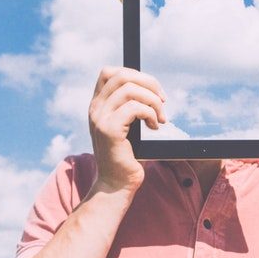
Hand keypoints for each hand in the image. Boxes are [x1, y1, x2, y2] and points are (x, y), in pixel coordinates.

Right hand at [87, 67, 167, 194]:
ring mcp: (100, 118)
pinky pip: (135, 108)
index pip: (109, 72)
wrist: (116, 185)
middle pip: (122, 75)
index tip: (152, 90)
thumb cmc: (127, 157)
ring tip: (160, 118)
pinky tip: (155, 127)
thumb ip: (130, 106)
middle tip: (162, 102)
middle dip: (149, 83)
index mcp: (98, 105)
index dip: (134, 74)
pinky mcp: (109, 130)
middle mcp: (95, 109)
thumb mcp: (127, 126)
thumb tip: (152, 87)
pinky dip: (150, 113)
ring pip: (130, 89)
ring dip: (152, 101)